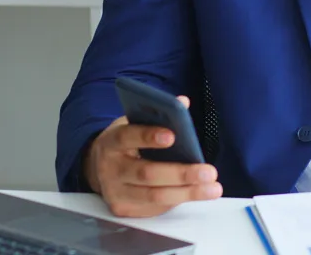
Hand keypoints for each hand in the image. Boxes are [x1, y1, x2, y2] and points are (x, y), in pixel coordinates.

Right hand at [84, 95, 222, 217]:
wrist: (98, 168)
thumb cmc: (125, 143)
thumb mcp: (134, 123)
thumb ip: (157, 115)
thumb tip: (182, 102)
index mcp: (111, 142)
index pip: (127, 137)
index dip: (148, 136)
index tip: (173, 135)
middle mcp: (110, 169)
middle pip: (147, 173)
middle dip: (180, 173)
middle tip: (208, 172)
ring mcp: (115, 192)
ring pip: (154, 196)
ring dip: (187, 193)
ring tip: (212, 187)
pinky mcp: (123, 209)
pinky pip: (155, 208)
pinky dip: (178, 200)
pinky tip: (195, 193)